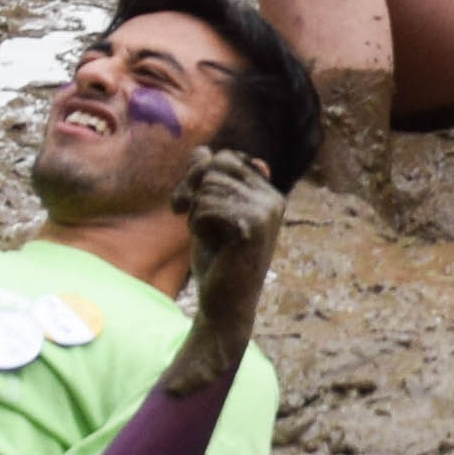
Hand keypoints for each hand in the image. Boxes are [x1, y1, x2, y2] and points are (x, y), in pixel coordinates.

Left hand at [163, 146, 283, 395]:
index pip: (226, 159)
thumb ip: (206, 182)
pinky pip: (209, 205)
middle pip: (218, 165)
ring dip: (195, 210)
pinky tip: (208, 241)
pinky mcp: (252, 226)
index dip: (198, 174)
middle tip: (180, 212)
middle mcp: (273, 198)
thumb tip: (201, 150)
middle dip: (191, 187)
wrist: (224, 304)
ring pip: (210, 185)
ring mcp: (266, 211)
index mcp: (267, 193)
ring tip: (202, 233)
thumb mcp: (207, 214)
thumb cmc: (217, 261)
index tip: (183, 203)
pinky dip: (198, 223)